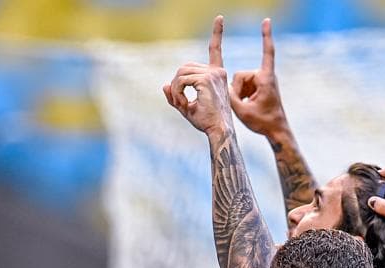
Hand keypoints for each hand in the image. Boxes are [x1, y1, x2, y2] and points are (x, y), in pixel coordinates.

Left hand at [162, 16, 232, 136]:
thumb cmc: (207, 123)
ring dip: (176, 89)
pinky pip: (181, 80)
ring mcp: (213, 74)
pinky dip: (177, 92)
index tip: (219, 17)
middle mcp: (217, 72)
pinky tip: (183, 103)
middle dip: (177, 83)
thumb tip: (164, 85)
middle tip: (179, 101)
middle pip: (185, 67)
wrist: (219, 132)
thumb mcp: (187, 108)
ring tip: (181, 103)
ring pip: (181, 73)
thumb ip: (175, 96)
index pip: (215, 50)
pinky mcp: (206, 80)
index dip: (217, 33)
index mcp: (217, 75)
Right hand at [228, 19, 289, 136]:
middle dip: (238, 91)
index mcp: (266, 78)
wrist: (277, 131)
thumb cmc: (264, 122)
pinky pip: (243, 86)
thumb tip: (221, 86)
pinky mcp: (259, 86)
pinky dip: (242, 95)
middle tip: (245, 106)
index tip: (266, 21)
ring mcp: (262, 80)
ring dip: (240, 94)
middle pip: (240, 76)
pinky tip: (247, 106)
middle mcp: (265, 76)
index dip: (266, 36)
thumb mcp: (242, 111)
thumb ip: (230, 97)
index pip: (267, 52)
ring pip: (240, 81)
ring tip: (248, 107)